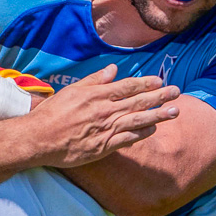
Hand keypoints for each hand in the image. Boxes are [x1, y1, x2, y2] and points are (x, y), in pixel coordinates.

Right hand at [21, 65, 179, 167]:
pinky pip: (128, 138)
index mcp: (97, 95)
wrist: (39, 138)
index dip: (145, 83)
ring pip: (138, 119)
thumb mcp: (72, 90)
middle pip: (138, 101)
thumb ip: (94, 80)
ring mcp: (106, 129)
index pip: (127, 86)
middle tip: (176, 92)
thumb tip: (113, 69)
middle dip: (159, 96)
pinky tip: (153, 128)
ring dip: (158, 115)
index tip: (159, 80)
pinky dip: (142, 133)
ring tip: (175, 111)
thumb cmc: (52, 113)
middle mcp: (105, 110)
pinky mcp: (104, 146)